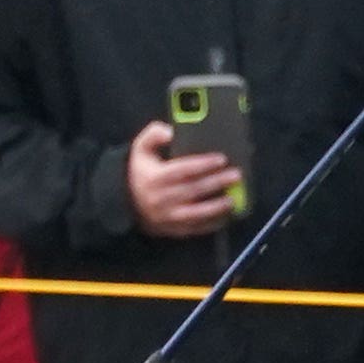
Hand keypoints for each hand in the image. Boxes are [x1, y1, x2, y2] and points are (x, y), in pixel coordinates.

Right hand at [124, 120, 238, 238]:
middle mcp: (161, 199)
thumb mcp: (140, 149)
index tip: (222, 159)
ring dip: (217, 207)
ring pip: (196, 213)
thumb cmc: (140, 172)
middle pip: (193, 190)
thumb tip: (171, 132)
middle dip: (216, 182)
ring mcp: (168, 217)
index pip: (183, 170)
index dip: (203, 164)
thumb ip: (154, 135)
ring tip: (233, 199)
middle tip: (236, 175)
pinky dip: (211, 224)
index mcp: (154, 178)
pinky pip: (195, 228)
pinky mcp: (173, 230)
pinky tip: (225, 216)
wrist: (127, 202)